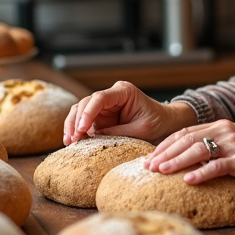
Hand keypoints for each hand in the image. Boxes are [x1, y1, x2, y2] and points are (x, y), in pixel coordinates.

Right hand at [62, 81, 193, 144]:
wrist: (164, 124)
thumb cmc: (156, 123)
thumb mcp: (140, 130)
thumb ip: (118, 132)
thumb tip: (93, 137)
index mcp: (124, 91)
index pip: (100, 98)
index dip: (88, 112)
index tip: (82, 129)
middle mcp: (111, 95)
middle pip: (86, 103)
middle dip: (76, 121)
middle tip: (72, 139)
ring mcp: (104, 106)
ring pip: (80, 111)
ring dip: (73, 125)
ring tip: (69, 142)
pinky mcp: (101, 117)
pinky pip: (84, 121)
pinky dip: (77, 131)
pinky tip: (72, 142)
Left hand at [144, 121, 234, 185]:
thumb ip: (214, 148)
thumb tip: (188, 163)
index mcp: (219, 126)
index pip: (184, 132)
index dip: (165, 144)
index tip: (150, 157)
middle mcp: (224, 132)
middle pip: (186, 140)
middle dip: (164, 153)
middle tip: (147, 166)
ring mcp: (233, 145)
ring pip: (198, 150)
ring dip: (176, 161)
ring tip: (160, 171)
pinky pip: (217, 166)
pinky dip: (200, 173)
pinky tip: (187, 180)